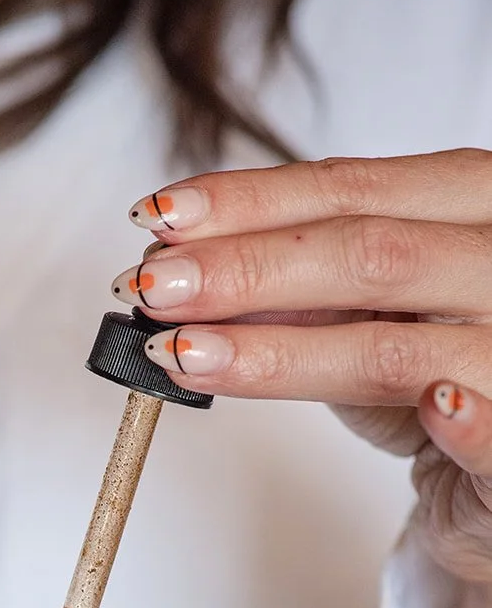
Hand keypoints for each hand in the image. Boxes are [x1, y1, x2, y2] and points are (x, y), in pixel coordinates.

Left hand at [113, 149, 491, 586]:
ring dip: (281, 352)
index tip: (156, 219)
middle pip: (371, 253)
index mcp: (473, 205)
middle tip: (149, 289)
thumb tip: (181, 272)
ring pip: (397, 347)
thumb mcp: (360, 317)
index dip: (248, 202)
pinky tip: (434, 407)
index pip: (352, 190)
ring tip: (183, 356)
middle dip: (245, 270)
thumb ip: (293, 292)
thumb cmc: (434, 378)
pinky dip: (467, 416)